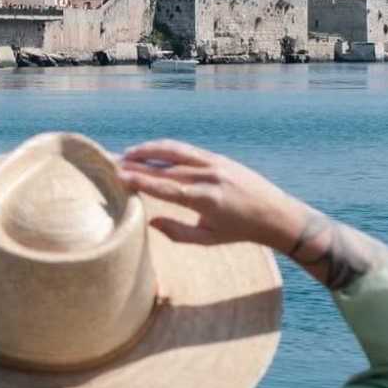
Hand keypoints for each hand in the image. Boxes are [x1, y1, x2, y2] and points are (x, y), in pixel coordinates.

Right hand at [116, 139, 304, 250]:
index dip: (140, 181)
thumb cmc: (241, 231)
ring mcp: (213, 164)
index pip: (165, 187)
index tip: (119, 178)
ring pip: (174, 152)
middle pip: (164, 168)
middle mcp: (207, 178)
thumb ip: (178, 232)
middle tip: (112, 163)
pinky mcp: (217, 158)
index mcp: (204, 200)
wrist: (275, 213)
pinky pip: (186, 149)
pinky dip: (166, 148)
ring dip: (148, 151)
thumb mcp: (209, 239)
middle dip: (137, 165)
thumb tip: (150, 220)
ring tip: (127, 153)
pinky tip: (151, 150)